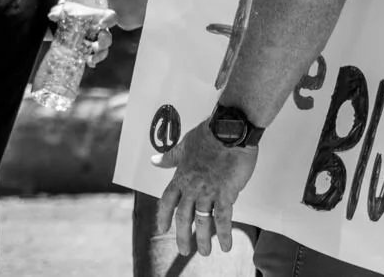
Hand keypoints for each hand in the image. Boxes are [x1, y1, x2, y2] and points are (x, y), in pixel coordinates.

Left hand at [47, 4, 117, 61]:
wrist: (65, 19)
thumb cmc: (70, 12)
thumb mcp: (65, 9)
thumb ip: (59, 10)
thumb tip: (52, 15)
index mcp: (98, 18)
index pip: (110, 17)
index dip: (109, 20)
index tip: (102, 23)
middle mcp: (99, 31)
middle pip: (107, 37)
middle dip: (104, 41)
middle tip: (98, 41)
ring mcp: (95, 42)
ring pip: (102, 50)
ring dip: (99, 55)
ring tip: (92, 59)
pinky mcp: (88, 51)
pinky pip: (94, 57)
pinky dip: (92, 61)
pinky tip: (89, 63)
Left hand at [154, 121, 259, 255]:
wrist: (229, 131)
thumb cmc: (208, 135)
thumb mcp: (184, 145)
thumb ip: (171, 157)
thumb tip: (154, 161)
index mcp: (181, 176)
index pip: (167, 201)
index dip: (163, 216)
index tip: (161, 228)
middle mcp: (192, 186)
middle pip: (183, 216)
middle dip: (182, 235)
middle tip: (184, 251)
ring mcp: (208, 191)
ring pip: (202, 220)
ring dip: (203, 239)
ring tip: (205, 253)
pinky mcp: (226, 193)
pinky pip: (224, 218)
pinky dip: (224, 234)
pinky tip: (226, 246)